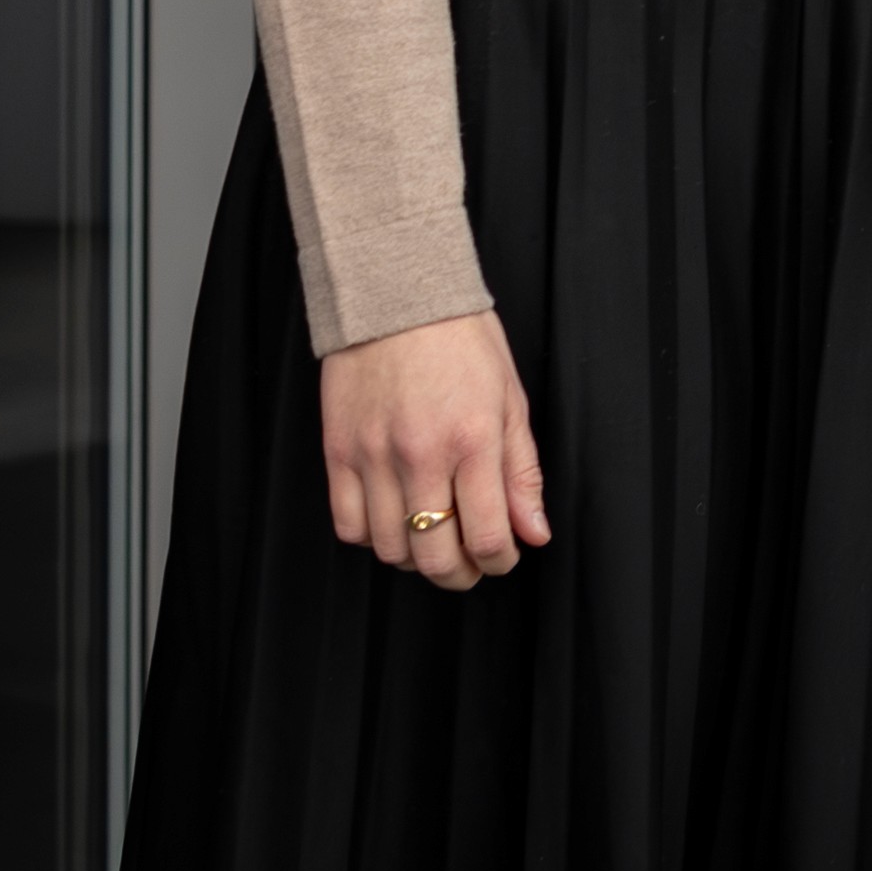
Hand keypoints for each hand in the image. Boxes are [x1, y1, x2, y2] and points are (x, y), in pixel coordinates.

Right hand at [316, 306, 547, 591]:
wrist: (396, 297)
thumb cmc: (460, 339)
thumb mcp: (510, 399)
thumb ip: (522, 472)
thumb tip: (534, 531)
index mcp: (473, 440)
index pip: (486, 536)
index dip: (500, 562)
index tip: (504, 558)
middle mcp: (421, 455)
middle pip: (435, 555)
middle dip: (460, 574)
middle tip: (470, 565)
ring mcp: (374, 456)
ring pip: (390, 548)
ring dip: (415, 559)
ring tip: (433, 542)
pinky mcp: (337, 453)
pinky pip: (347, 524)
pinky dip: (371, 538)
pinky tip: (392, 523)